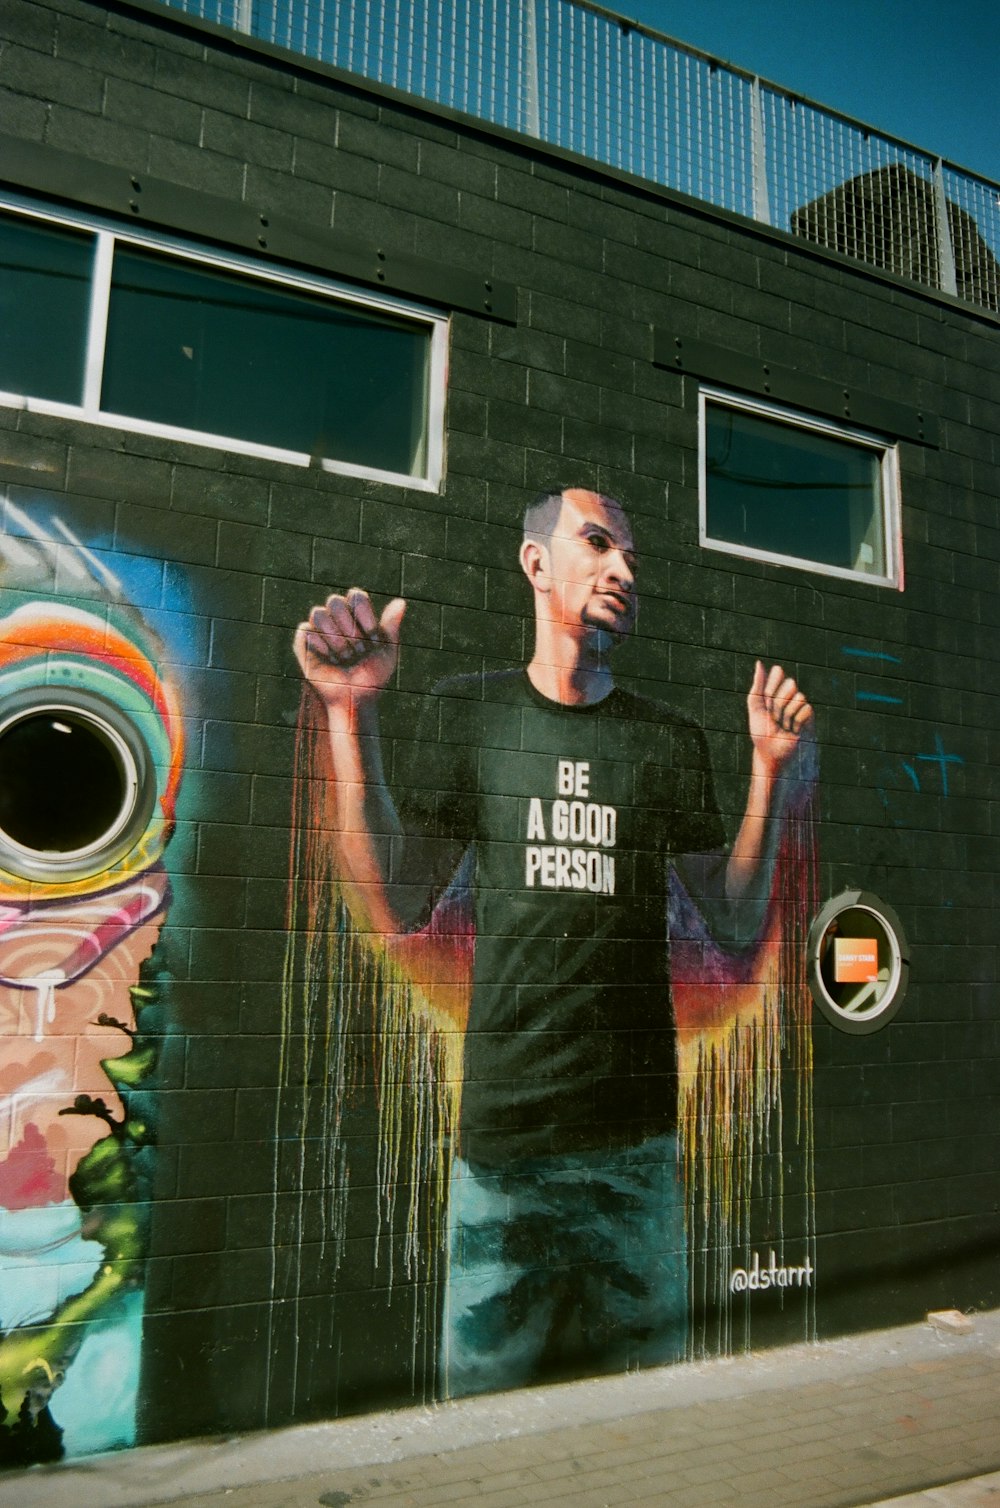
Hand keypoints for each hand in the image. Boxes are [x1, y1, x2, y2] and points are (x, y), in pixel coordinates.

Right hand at [293, 589, 404, 709]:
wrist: (355, 699)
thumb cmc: (373, 677)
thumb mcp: (388, 651)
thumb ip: (391, 625)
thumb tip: (402, 602)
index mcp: (357, 615)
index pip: (355, 596)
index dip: (364, 616)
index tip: (372, 637)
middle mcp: (337, 618)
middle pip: (334, 601)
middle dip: (348, 629)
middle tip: (356, 650)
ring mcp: (319, 629)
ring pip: (318, 613)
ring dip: (334, 639)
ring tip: (343, 658)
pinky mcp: (303, 643)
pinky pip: (306, 630)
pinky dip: (319, 647)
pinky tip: (328, 660)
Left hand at [747, 660, 813, 775]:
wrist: (772, 752)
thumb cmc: (761, 732)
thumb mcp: (755, 706)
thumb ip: (757, 685)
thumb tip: (759, 663)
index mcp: (772, 691)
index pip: (778, 674)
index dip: (773, 683)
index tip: (767, 698)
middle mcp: (786, 696)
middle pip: (790, 683)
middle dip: (779, 702)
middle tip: (774, 717)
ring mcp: (798, 705)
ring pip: (799, 696)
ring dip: (787, 714)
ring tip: (783, 726)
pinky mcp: (808, 716)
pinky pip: (806, 708)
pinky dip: (796, 721)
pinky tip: (793, 729)